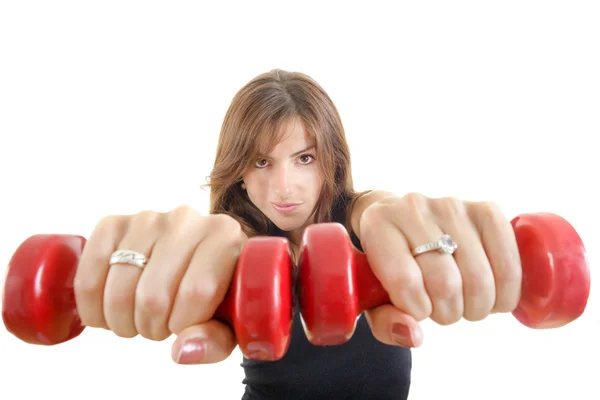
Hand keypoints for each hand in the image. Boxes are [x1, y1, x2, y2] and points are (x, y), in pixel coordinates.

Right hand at [73, 205, 247, 363]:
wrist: (196, 258)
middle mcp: (186, 219)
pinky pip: (89, 272)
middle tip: (159, 327)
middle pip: (154, 295)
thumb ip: (214, 340)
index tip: (184, 327)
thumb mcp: (229, 321)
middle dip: (152, 328)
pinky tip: (107, 312)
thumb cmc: (216, 292)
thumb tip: (181, 350)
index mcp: (224, 236)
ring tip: (138, 319)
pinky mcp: (114, 224)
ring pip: (120, 289)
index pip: (196, 291)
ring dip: (122, 321)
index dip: (183, 324)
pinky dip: (92, 304)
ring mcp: (147, 219)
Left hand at [358, 193, 522, 346]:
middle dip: (448, 312)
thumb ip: (386, 322)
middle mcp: (413, 207)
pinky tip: (493, 295)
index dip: (417, 309)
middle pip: (445, 282)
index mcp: (377, 224)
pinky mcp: (486, 209)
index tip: (418, 310)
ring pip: (478, 277)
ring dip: (477, 306)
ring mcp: (452, 205)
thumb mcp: (375, 297)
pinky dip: (507, 291)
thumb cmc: (389, 267)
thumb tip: (414, 336)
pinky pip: (509, 261)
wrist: (405, 225)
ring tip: (465, 303)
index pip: (404, 280)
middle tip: (443, 310)